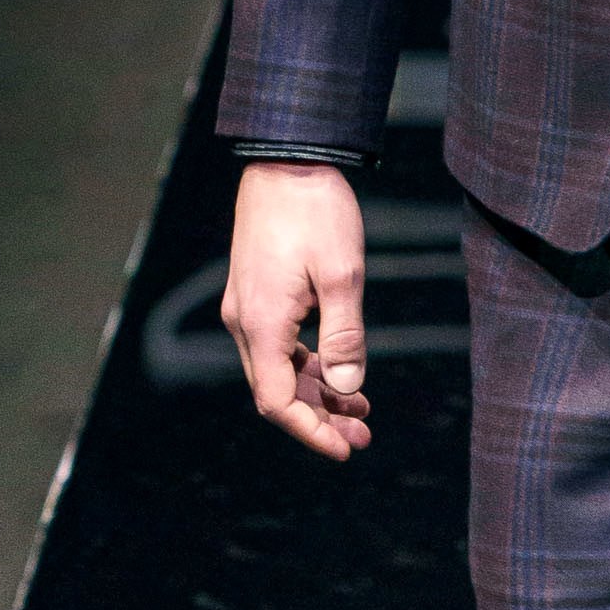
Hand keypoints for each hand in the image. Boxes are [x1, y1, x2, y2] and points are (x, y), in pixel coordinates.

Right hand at [221, 164, 375, 462]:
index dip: (310, 432)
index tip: (345, 449)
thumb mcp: (343, 274)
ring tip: (361, 409)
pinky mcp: (257, 294)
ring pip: (277, 371)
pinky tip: (340, 372)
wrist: (287, 159)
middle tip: (363, 435)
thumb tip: (349, 388)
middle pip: (275, 392)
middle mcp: (245, 322)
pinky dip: (308, 365)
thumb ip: (345, 336)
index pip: (277, 401)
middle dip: (318, 419)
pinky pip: (278, 346)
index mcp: (262, 323)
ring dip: (316, 394)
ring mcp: (248, 308)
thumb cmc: (316, 210)